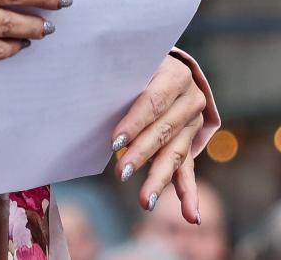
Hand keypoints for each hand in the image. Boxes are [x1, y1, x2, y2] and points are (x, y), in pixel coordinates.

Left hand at [110, 55, 208, 222]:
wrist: (165, 66)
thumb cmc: (136, 64)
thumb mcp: (130, 64)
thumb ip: (119, 80)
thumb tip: (87, 101)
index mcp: (176, 74)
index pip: (153, 101)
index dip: (134, 122)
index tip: (115, 142)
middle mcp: (191, 99)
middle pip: (163, 131)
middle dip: (141, 154)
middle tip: (120, 174)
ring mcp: (193, 123)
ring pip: (174, 154)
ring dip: (159, 179)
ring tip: (145, 202)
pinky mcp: (190, 142)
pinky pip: (188, 168)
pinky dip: (189, 193)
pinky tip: (191, 216)